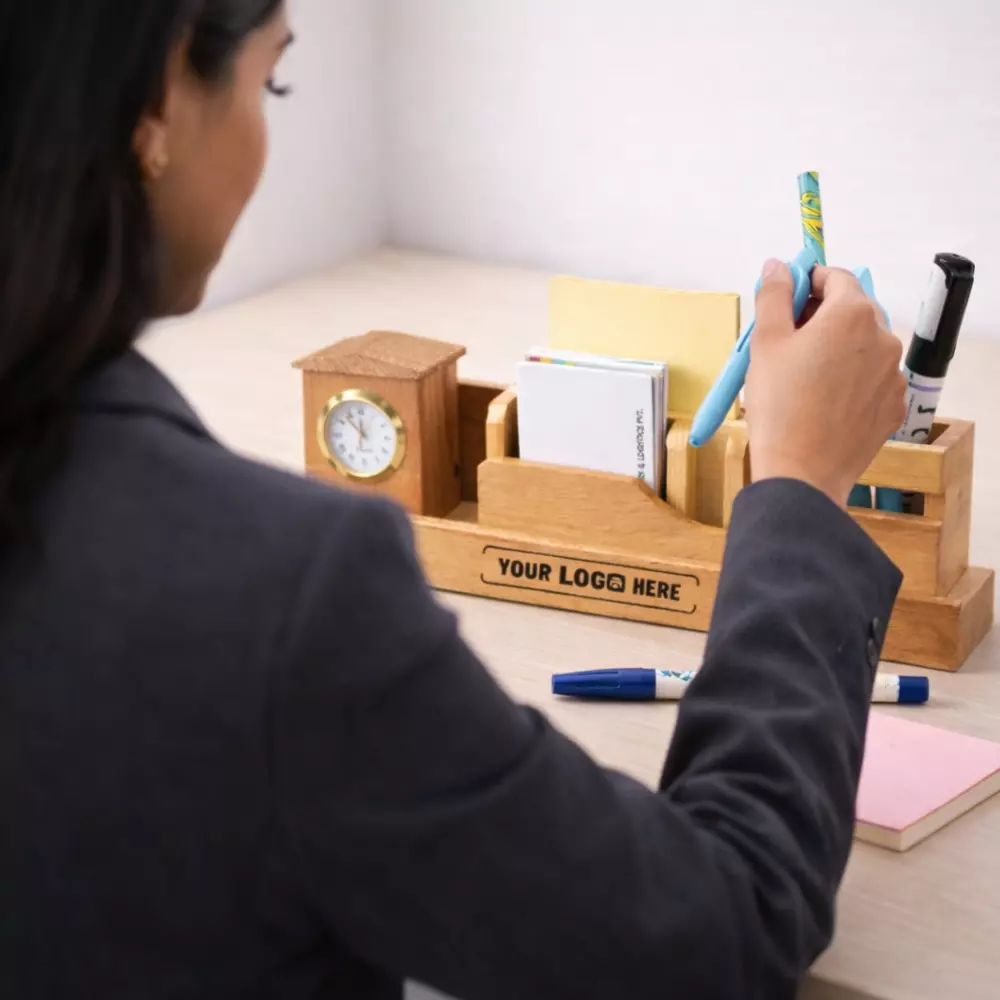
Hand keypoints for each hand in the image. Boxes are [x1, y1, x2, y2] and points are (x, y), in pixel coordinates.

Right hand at [744, 259, 906, 508]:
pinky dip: (849, 382)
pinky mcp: (893, 405)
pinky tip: (821, 401)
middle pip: (851, 311)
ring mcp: (893, 374)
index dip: (807, 284)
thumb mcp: (765, 342)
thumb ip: (773, 296)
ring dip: (835, 351)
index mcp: (852, 314)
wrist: (801, 473)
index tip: (786, 300)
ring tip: (801, 379)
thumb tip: (777, 268)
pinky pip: (871, 380)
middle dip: (820, 319)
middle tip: (786, 343)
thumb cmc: (780, 408)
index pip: (835, 277)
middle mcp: (884, 338)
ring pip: (862, 347)